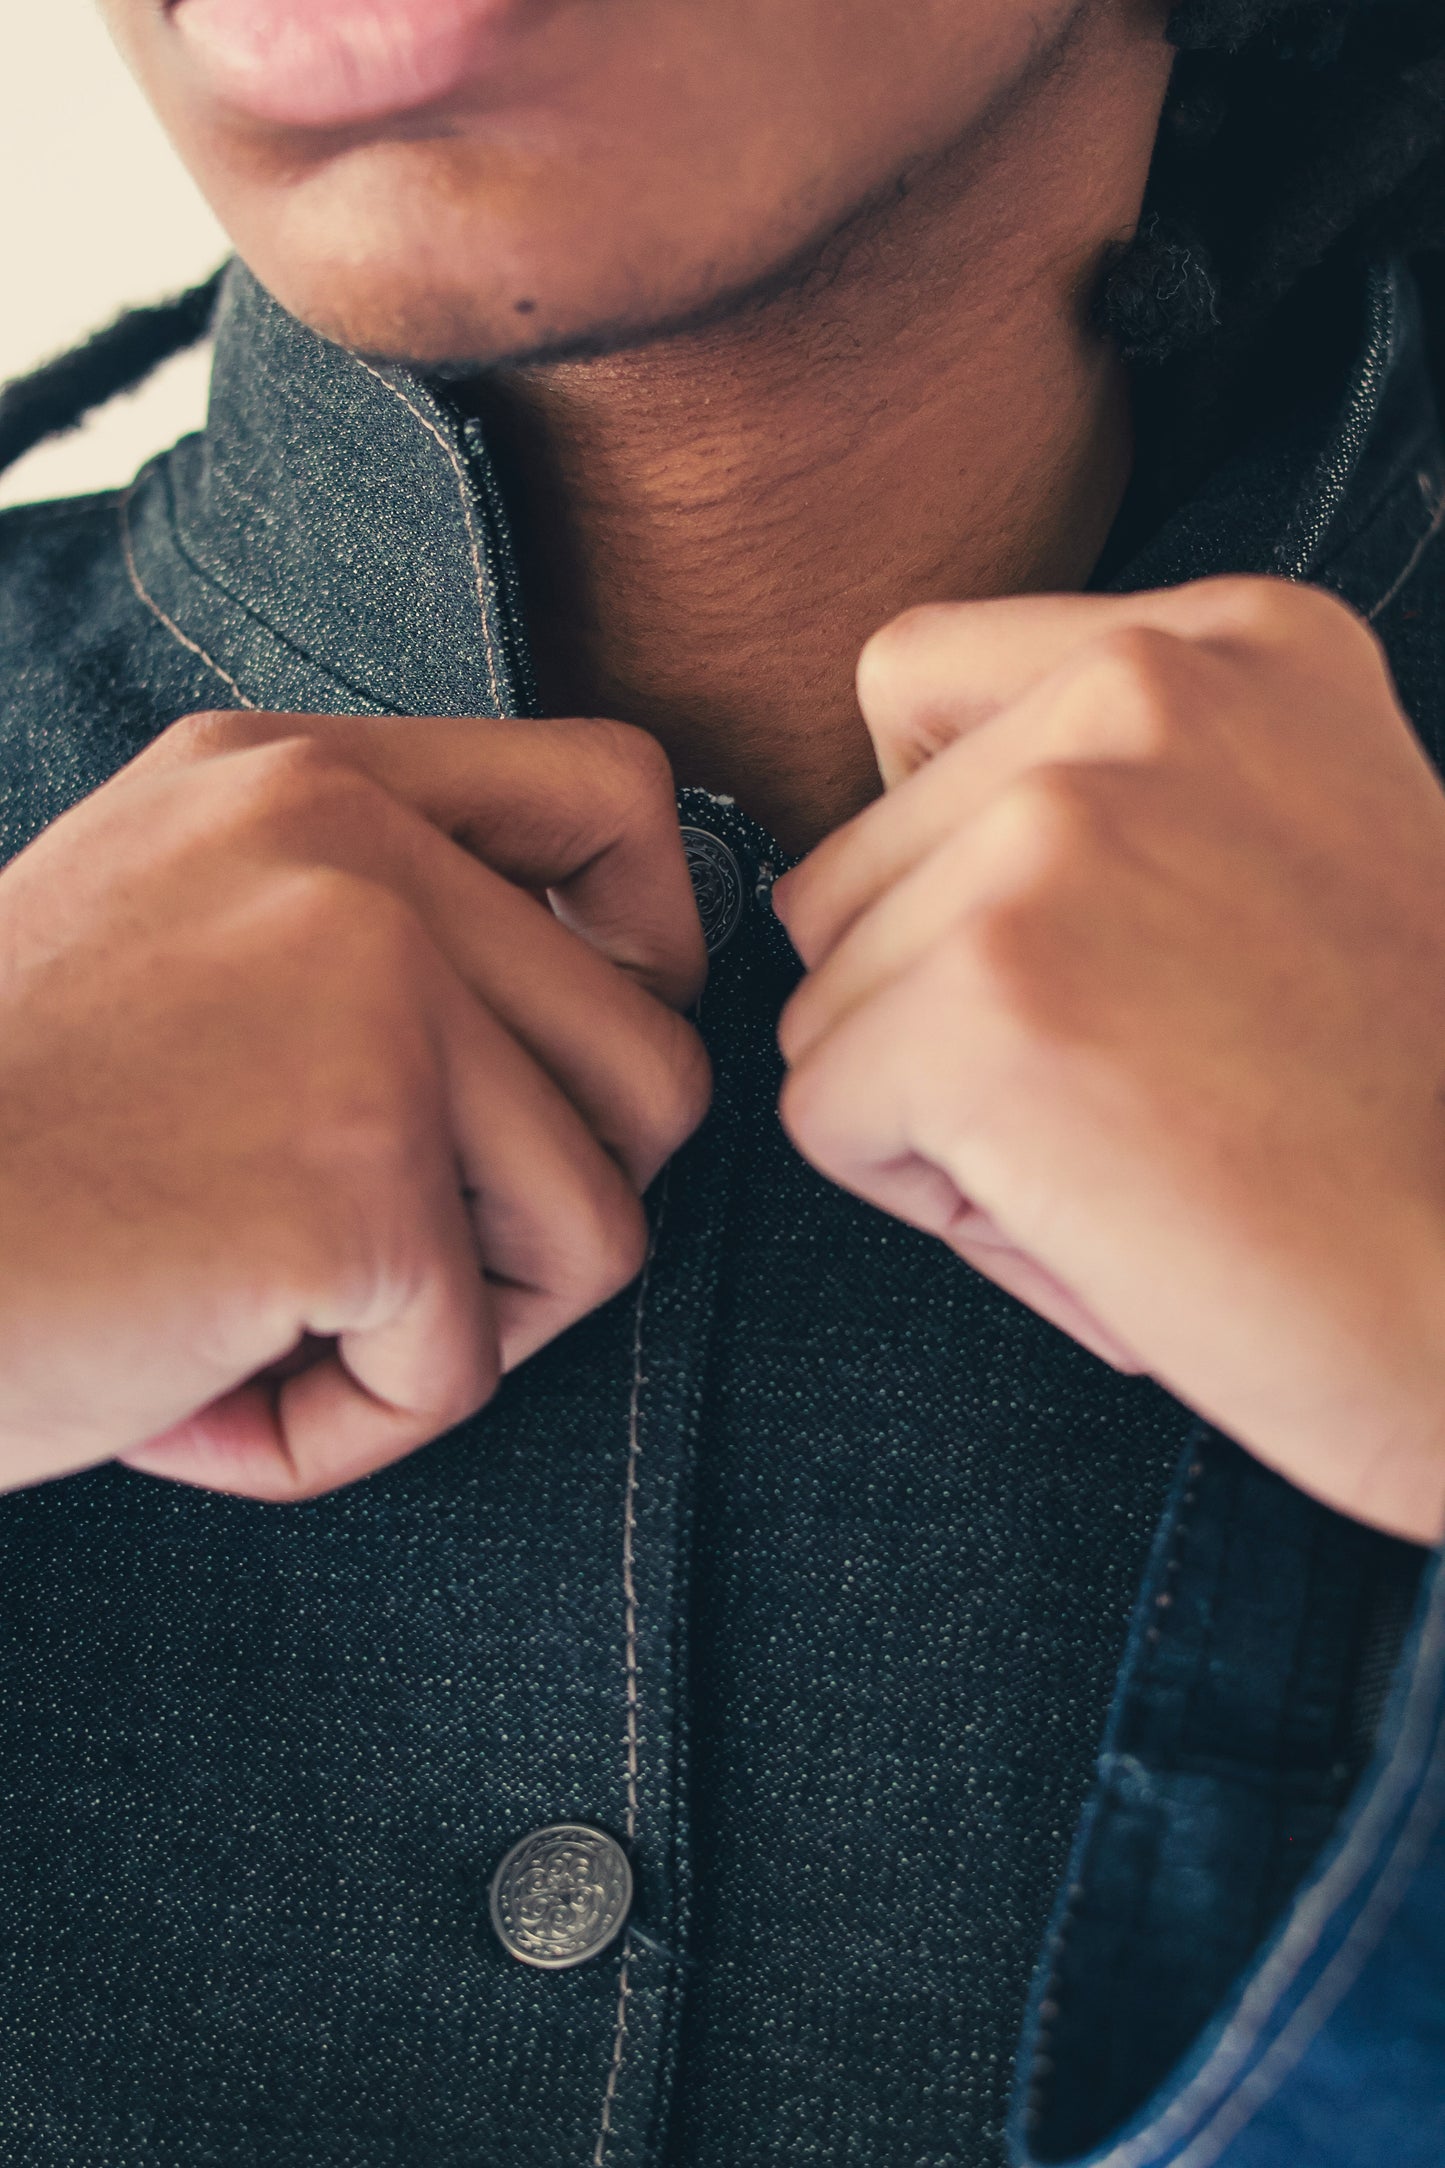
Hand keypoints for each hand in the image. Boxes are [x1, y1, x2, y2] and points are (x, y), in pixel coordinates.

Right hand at [0, 710, 708, 1500]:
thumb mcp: (162, 933)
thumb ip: (362, 924)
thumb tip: (607, 1000)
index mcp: (302, 777)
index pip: (620, 793)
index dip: (651, 943)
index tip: (568, 1056)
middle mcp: (349, 852)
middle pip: (651, 1059)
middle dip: (543, 1208)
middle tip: (369, 1265)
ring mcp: (366, 1000)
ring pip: (598, 1223)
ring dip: (453, 1328)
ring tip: (268, 1327)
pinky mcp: (354, 1174)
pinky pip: (469, 1365)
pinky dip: (350, 1427)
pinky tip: (200, 1397)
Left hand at [775, 578, 1444, 1543]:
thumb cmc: (1407, 1123)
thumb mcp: (1306, 848)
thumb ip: (1124, 788)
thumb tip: (893, 814)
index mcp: (1229, 643)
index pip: (911, 687)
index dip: (947, 854)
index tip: (1100, 951)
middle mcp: (1137, 694)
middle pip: (851, 864)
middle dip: (944, 1002)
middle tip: (1150, 1085)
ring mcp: (1052, 837)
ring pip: (832, 995)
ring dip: (944, 1105)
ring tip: (1143, 1148)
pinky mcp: (983, 999)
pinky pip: (828, 1114)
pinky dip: (938, 1198)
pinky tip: (1112, 1212)